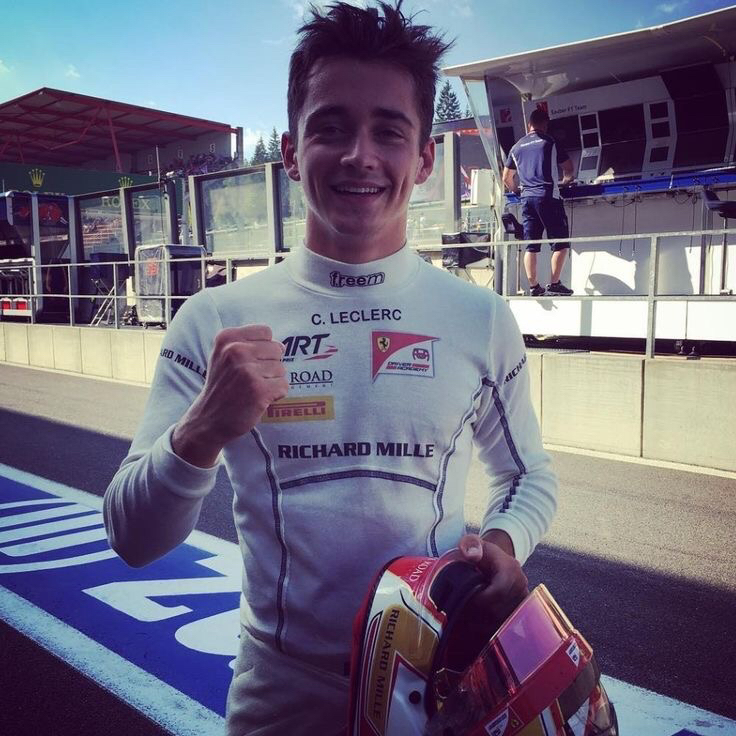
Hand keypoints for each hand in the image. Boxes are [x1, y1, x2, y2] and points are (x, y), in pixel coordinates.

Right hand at [172, 325, 287, 466]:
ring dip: (272, 381)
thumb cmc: (222, 386)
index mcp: (227, 338)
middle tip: (250, 379)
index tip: (250, 361)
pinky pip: (283, 385)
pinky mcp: (259, 390)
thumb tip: (282, 346)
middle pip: (276, 349)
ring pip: (281, 368)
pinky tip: (259, 399)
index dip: (264, 347)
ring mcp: (247, 371)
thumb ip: (249, 344)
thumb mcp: (224, 356)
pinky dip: (276, 394)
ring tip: (252, 389)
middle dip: (269, 365)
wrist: (208, 419)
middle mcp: (236, 350)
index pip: (265, 331)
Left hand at [458, 531, 528, 623]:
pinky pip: (507, 624)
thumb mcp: (471, 543)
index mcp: (510, 568)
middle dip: (480, 614)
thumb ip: (469, 545)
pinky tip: (478, 623)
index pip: (499, 591)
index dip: (482, 599)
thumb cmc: (479, 552)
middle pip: (501, 609)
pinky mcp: (521, 608)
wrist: (494, 559)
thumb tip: (473, 556)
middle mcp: (521, 584)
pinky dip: (492, 626)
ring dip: (485, 623)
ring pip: (504, 620)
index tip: (466, 601)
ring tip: (469, 617)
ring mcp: (523, 598)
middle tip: (463, 612)